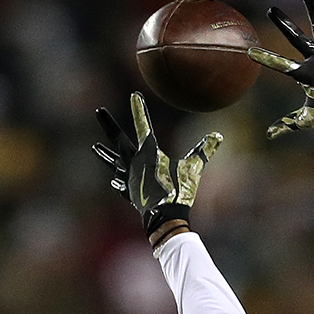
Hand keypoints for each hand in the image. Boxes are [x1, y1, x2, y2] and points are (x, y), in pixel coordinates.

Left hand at [91, 92, 221, 235]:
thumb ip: (204, 151)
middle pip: (118, 139)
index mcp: (147, 153)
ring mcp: (129, 178)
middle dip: (108, 124)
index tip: (134, 95)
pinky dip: (118, 182)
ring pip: (113, 163)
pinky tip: (115, 181)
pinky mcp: (130, 193)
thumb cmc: (178, 191)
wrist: (164, 218)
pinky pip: (121, 185)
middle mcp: (133, 162)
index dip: (139, 109)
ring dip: (105, 155)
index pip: (143, 125)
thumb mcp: (193, 169)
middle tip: (99, 111)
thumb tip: (218, 136)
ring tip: (96, 147)